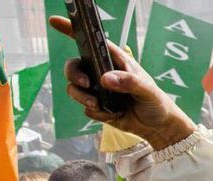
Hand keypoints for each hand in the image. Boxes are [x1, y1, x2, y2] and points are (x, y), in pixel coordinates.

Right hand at [49, 16, 196, 149]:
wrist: (157, 126)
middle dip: (74, 74)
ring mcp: (98, 90)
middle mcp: (102, 72)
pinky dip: (98, 113)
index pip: (92, 42)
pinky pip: (87, 108)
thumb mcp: (147, 90)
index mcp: (115, 61)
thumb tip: (105, 79)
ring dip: (83, 97)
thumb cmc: (156, 102)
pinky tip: (114, 114)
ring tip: (99, 105)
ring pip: (74, 88)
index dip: (73, 30)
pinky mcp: (97, 106)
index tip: (55, 21)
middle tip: (86, 83)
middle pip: (74, 66)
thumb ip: (129, 82)